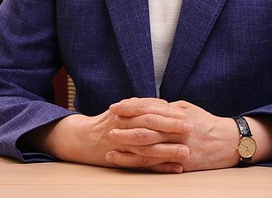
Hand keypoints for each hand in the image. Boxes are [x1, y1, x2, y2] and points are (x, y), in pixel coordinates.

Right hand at [32, 98, 192, 172]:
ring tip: (186, 152)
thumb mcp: (122, 109)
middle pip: (150, 127)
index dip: (168, 113)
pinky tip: (175, 168)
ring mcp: (122, 144)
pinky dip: (160, 167)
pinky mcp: (121, 159)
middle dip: (170, 128)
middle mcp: (123, 127)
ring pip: (147, 147)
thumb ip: (142, 106)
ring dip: (168, 150)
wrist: (81, 139)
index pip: (150, 111)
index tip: (186, 115)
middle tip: (190, 129)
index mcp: (126, 113)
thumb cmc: (107, 122)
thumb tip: (164, 103)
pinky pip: (143, 164)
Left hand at [108, 98, 238, 171]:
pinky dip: (139, 163)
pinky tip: (126, 162)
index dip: (130, 107)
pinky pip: (156, 164)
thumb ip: (167, 108)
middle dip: (125, 128)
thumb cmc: (205, 123)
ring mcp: (178, 148)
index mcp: (177, 115)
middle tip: (108, 126)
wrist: (229, 143)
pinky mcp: (180, 164)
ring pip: (148, 149)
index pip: (149, 108)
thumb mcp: (187, 109)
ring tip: (110, 146)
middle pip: (146, 129)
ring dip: (127, 148)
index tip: (115, 107)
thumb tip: (146, 105)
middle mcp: (177, 131)